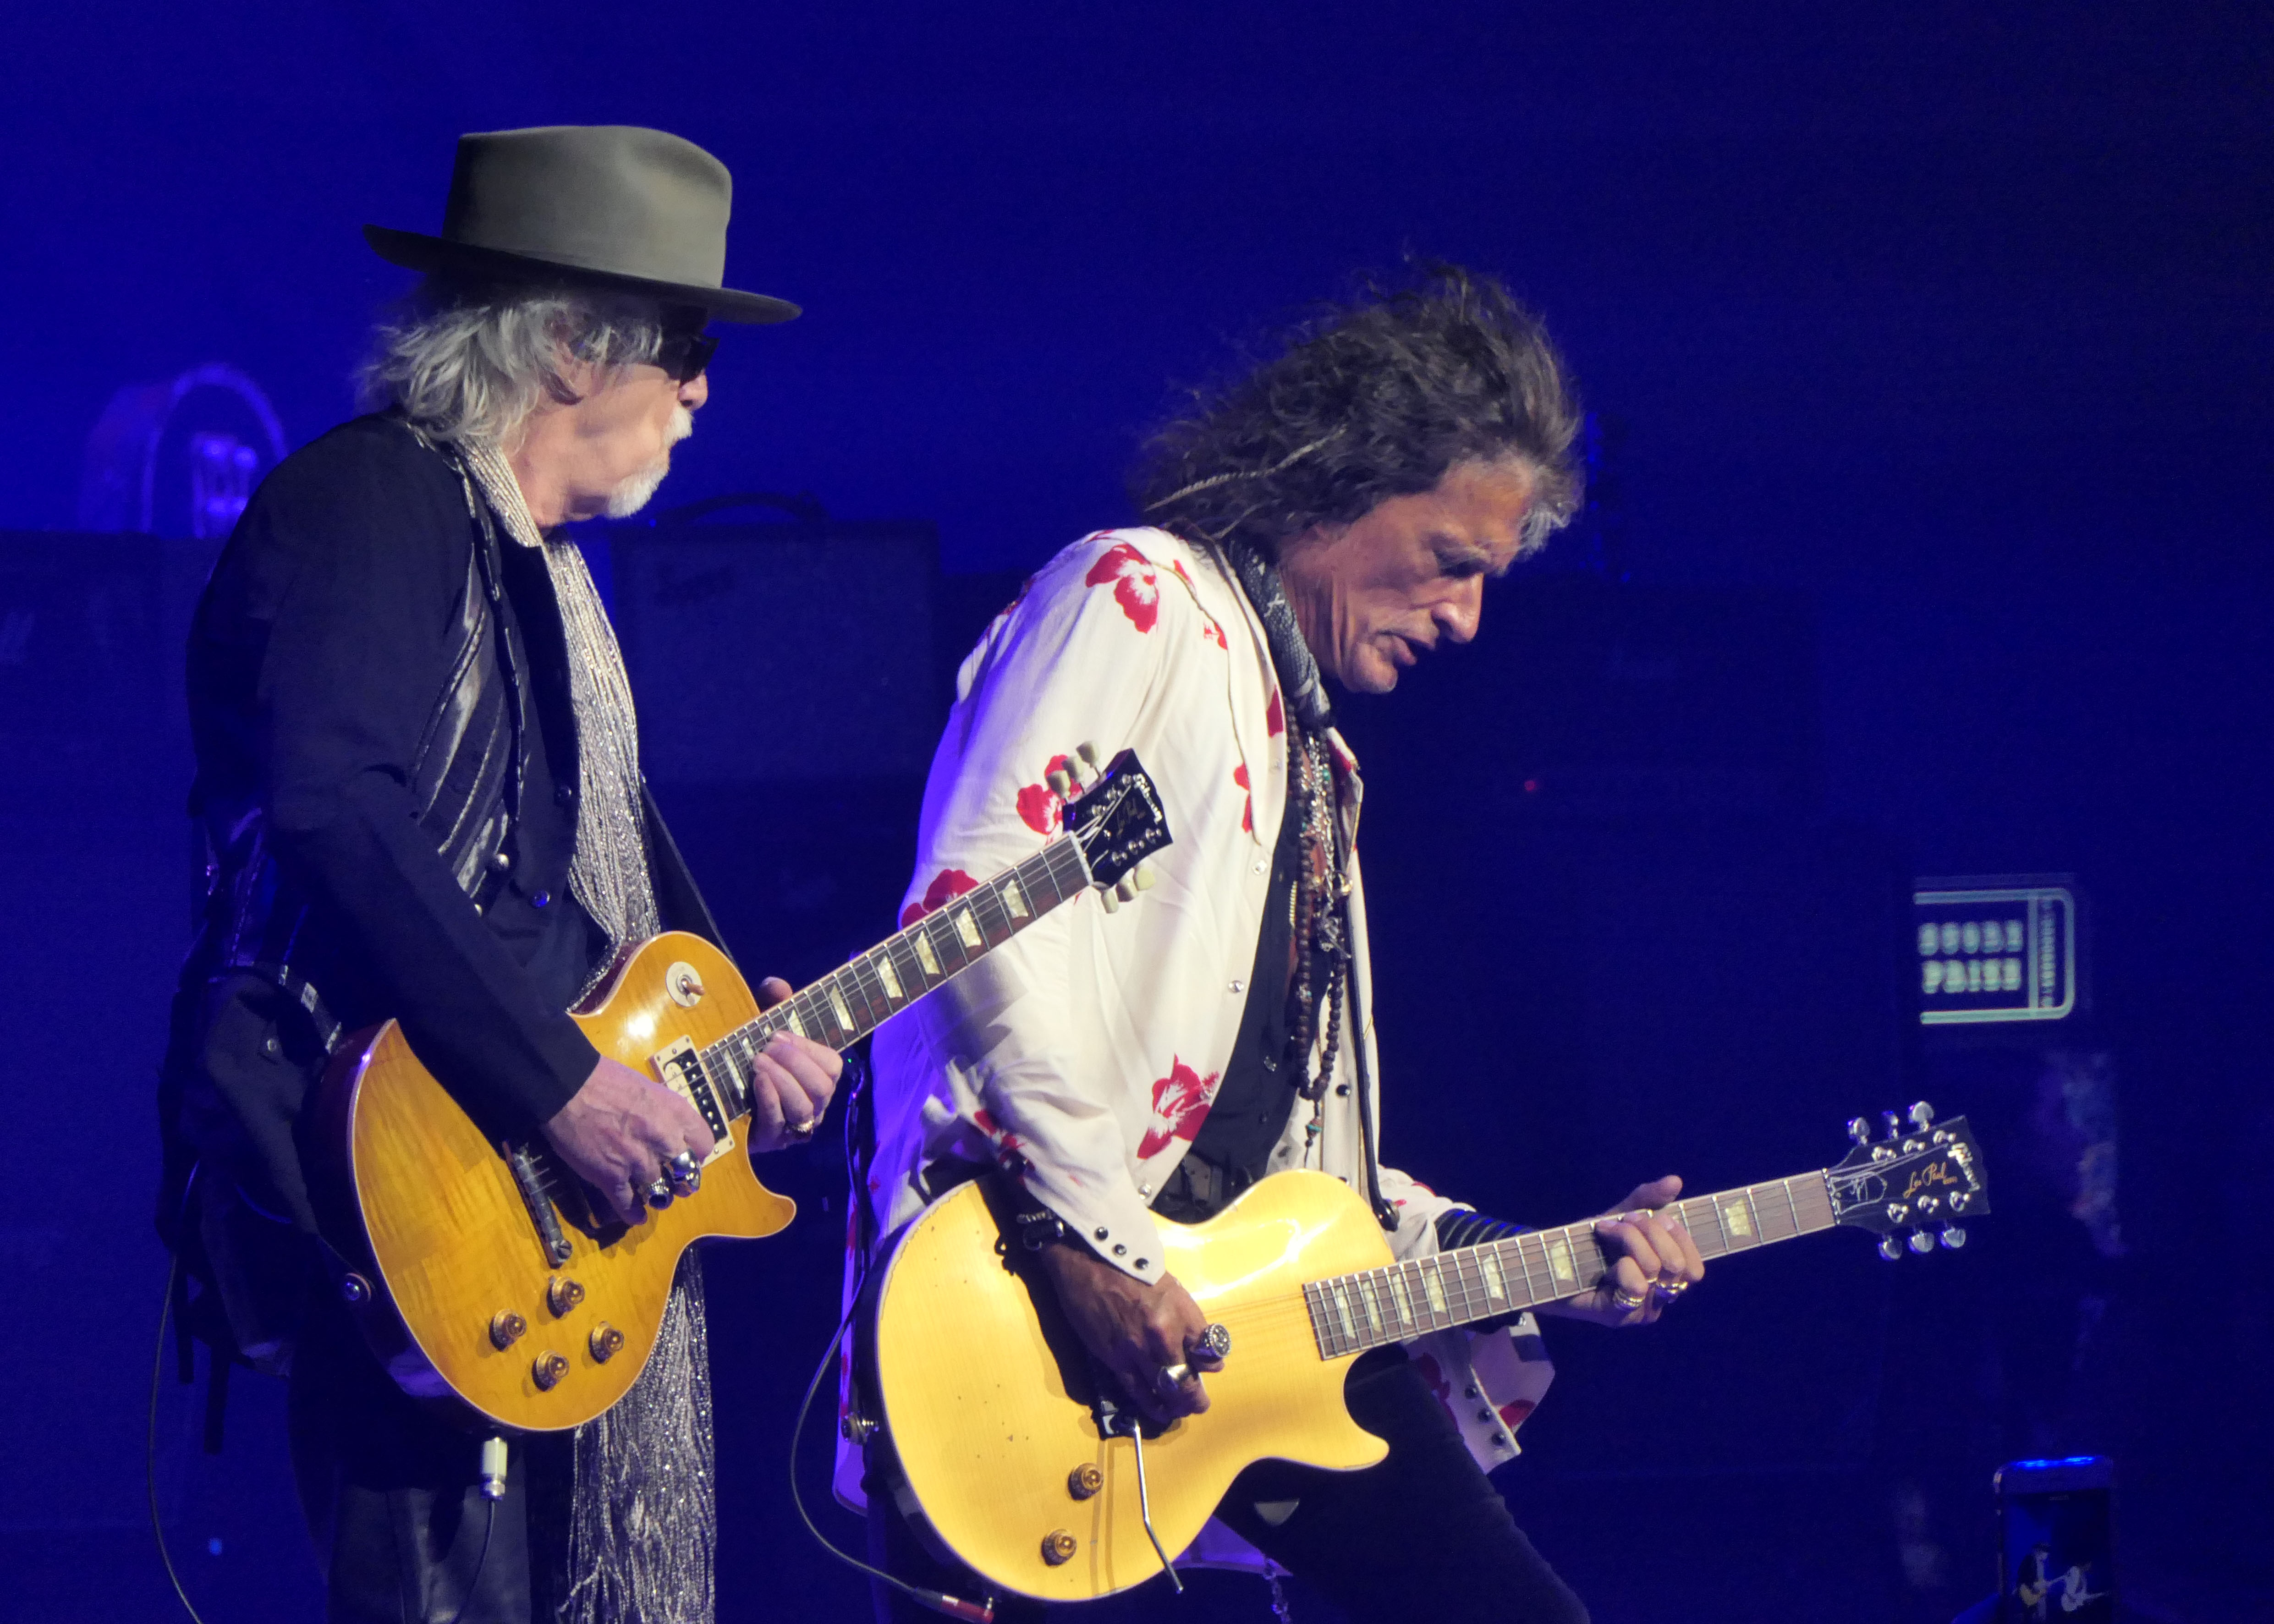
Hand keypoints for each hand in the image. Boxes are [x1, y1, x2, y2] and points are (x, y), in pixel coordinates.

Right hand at [543, 1055, 715, 1225]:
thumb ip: (661, 1111)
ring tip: (654, 1195)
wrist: (567, 1087)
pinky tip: (635, 1216)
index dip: (696, 1153)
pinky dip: (632, 1214)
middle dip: (680, 1179)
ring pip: (660, 1192)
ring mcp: (638, 1162)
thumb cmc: (605, 1079)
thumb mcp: (647, 1088)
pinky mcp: (612, 1178)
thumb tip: (666, 1125)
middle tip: (674, 1181)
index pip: (704, 1144)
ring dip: (658, 1196)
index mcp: (675, 1113)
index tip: (687, 1155)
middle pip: (685, 1172)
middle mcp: (664, 1140)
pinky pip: (628, 1206)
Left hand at [745, 976, 842, 1152]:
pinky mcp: (772, 1140)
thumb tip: (778, 986)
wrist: (717, 1102)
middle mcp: (813, 1104)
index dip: (808, 1048)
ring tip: (757, 1062)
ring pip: (805, 1107)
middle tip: (766, 1048)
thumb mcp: (760, 1029)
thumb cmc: (748, 1062)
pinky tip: (756, 1081)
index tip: (778, 1035)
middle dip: (796, 1063)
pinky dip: (770, 1099)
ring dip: (782, 1079)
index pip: (833, 1065)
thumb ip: (771, 1004)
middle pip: (823, 1087)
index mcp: (817, 1078)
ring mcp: (794, 1125)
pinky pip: (779, 1122)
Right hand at [1035, 1242, 1222, 1422]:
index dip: (1211, 1364)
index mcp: (1181, 1314)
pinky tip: (1158, 1410)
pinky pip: (1137, 1390)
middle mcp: (1163, 1336)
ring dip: (1175, 1405)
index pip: (1209, 1351)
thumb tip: (1200, 1349)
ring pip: (1163, 1390)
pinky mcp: (1114, 1358)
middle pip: (1187, 1380)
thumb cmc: (1134, 1271)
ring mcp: (1137, 1350)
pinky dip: (1150, 1404)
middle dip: (1195, 1398)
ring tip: (1180, 1410)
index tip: (1209, 1367)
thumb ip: (1187, 1321)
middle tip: (1199, 1404)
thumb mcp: (1173, 1290)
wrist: (1091, 1262)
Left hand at [1538, 1175, 1705, 1327]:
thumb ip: (1648, 1200)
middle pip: (1676, 1263)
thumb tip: (1675, 1181)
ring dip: (1630, 1240)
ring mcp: (1642, 1311)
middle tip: (1623, 1221)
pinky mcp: (1620, 1316)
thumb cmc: (1591, 1243)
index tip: (1655, 1216)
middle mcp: (1660, 1298)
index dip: (1680, 1237)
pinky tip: (1604, 1264)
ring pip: (1655, 1269)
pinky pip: (1635, 1285)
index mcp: (1667, 1278)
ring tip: (1608, 1232)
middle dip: (1650, 1231)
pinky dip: (1621, 1265)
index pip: (1695, 1268)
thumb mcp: (1621, 1216)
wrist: (1551, 1262)